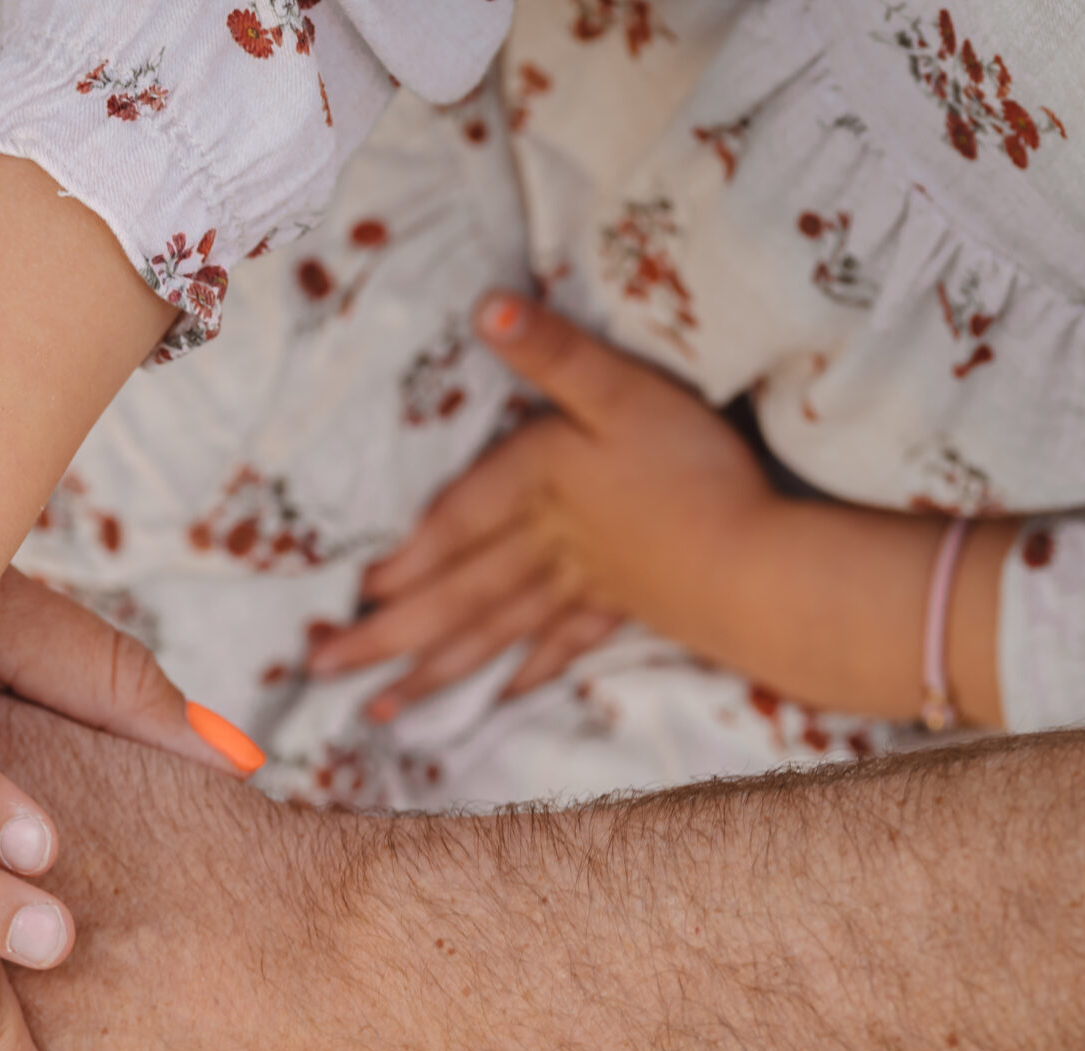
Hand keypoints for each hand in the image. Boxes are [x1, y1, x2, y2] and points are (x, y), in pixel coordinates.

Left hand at [310, 292, 777, 717]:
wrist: (762, 562)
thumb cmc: (695, 470)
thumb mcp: (625, 390)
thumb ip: (555, 353)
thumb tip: (486, 308)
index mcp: (536, 485)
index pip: (452, 525)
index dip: (401, 557)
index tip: (349, 593)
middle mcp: (545, 545)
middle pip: (453, 593)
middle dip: (387, 632)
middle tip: (322, 667)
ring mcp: (583, 585)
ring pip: (492, 631)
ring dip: (434, 669)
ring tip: (382, 708)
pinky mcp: (624, 610)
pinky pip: (560, 648)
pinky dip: (524, 674)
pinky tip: (494, 700)